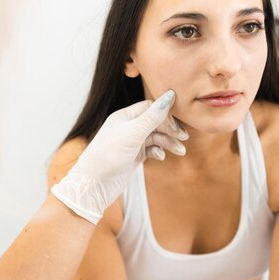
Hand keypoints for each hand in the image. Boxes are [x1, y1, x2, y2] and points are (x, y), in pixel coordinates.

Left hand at [50, 90, 187, 223]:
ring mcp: (131, 142)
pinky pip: (151, 149)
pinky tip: (161, 157)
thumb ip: (153, 116)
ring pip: (155, 137)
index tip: (177, 126)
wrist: (94, 185)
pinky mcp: (133, 157)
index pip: (151, 107)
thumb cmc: (108, 155)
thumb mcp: (133, 133)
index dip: (166, 115)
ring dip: (168, 142)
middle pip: (155, 122)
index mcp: (124, 116)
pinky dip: (159, 151)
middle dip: (170, 129)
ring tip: (180, 151)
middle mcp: (128, 127)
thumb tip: (170, 95)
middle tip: (184, 138)